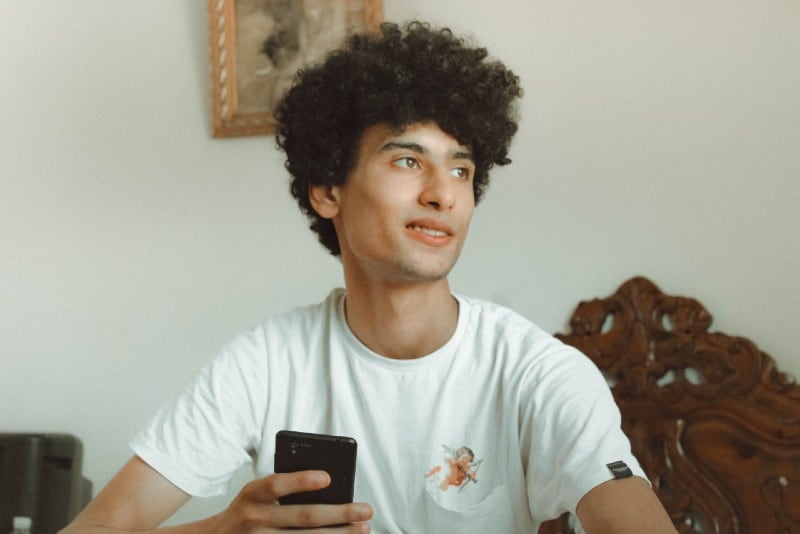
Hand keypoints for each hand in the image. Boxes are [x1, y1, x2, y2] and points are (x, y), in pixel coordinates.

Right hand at [207, 470, 372, 532]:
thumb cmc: (248, 509)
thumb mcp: (256, 493)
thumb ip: (283, 489)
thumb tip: (330, 489)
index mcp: (253, 494)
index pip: (277, 484)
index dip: (301, 480)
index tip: (328, 477)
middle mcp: (256, 518)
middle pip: (303, 517)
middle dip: (339, 513)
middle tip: (366, 510)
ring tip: (363, 529)